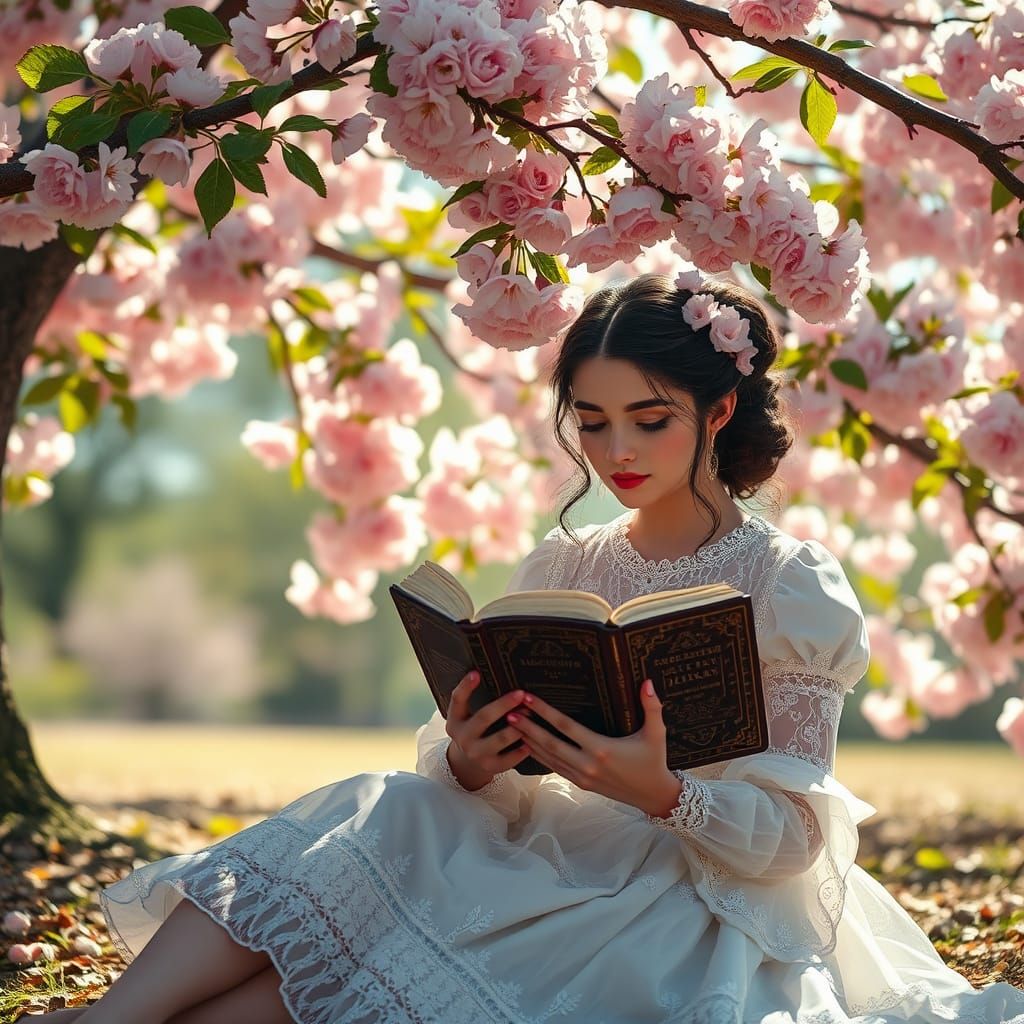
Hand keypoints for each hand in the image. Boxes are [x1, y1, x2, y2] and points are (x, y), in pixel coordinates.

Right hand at [445, 669, 533, 784]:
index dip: (465, 686)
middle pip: (484, 717)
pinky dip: (521, 750)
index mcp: (455, 720)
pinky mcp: (489, 767)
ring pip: (499, 739)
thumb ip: (473, 699)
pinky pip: (508, 759)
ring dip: (517, 726)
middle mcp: (463, 737)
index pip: (457, 700)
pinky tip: (531, 741)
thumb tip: (487, 673)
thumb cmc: (473, 730)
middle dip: (504, 704)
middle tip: (521, 694)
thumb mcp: (465, 716)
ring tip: (530, 714)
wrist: (468, 763)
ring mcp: (476, 754)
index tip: (476, 673)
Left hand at [505, 679, 682, 815]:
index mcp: (602, 749)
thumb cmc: (654, 761)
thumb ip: (652, 707)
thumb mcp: (657, 733)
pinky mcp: (581, 784)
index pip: (566, 727)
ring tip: (510, 725)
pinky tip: (526, 745)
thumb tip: (647, 682)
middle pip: (550, 743)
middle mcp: (588, 764)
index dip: (545, 712)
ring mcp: (582, 776)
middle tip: (509, 711)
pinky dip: (538, 757)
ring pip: (548, 758)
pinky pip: (555, 768)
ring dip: (528, 741)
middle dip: (527, 727)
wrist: (654, 796)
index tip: (529, 698)